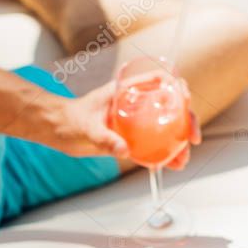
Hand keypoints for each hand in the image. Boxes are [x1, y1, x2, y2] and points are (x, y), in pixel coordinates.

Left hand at [45, 82, 201, 166]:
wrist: (55, 130)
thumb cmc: (68, 119)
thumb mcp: (86, 127)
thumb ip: (104, 138)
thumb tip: (123, 151)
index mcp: (126, 91)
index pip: (158, 81)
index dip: (177, 88)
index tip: (186, 100)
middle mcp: (134, 104)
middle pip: (168, 108)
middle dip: (186, 121)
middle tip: (192, 139)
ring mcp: (133, 122)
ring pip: (163, 129)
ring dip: (177, 143)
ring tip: (183, 161)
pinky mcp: (127, 138)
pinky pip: (150, 146)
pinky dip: (161, 155)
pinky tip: (170, 166)